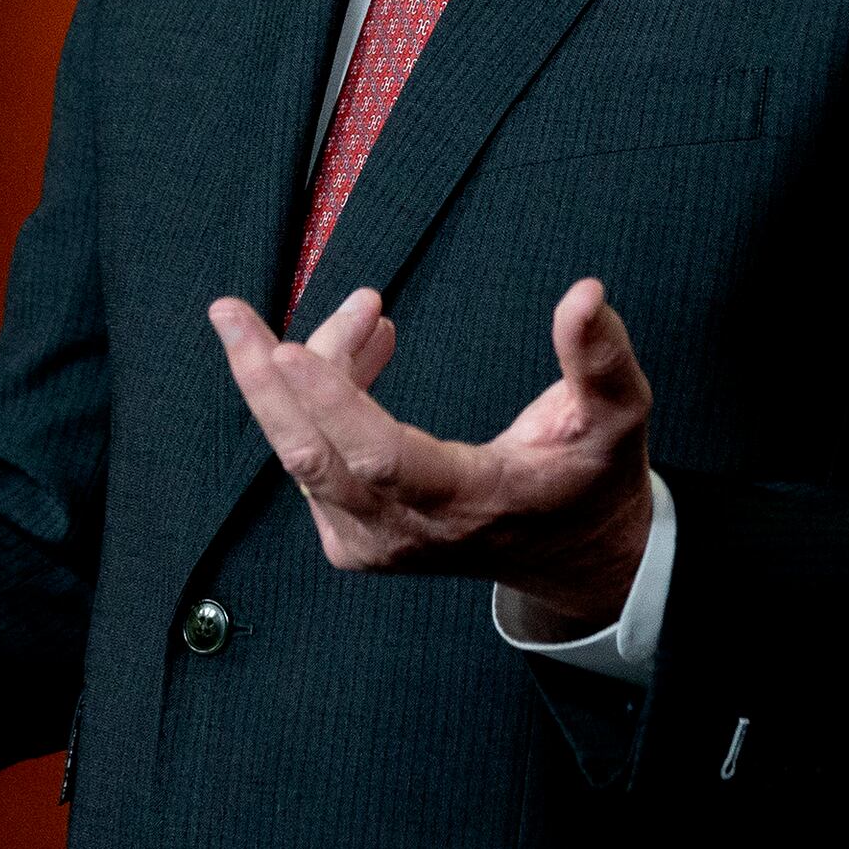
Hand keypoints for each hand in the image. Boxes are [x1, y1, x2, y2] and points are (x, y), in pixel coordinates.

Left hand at [209, 276, 655, 633]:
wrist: (571, 555)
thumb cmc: (591, 479)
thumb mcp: (618, 419)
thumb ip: (601, 358)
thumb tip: (585, 294)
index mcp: (469, 503)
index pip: (382, 459)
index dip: (332, 402)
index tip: (287, 346)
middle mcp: (406, 533)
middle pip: (311, 458)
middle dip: (262, 382)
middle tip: (230, 314)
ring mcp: (371, 542)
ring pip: (306, 452)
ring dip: (309, 373)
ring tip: (366, 311)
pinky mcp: (352, 538)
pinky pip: (311, 461)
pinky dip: (318, 399)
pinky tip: (362, 348)